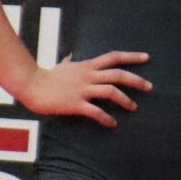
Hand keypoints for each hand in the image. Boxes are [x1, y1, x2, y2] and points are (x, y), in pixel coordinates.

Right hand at [20, 50, 151, 126]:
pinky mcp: (75, 103)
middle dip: (136, 80)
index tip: (146, 57)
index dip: (131, 57)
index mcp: (87, 66)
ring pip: (110, 91)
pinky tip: (112, 124)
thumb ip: (70, 61)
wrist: (31, 84)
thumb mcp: (62, 65)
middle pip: (118, 75)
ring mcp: (82, 89)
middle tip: (149, 87)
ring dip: (125, 100)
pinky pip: (95, 111)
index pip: (113, 57)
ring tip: (133, 107)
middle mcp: (88, 76)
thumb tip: (72, 55)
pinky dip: (106, 118)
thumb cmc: (46, 76)